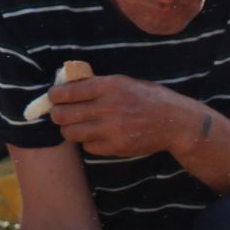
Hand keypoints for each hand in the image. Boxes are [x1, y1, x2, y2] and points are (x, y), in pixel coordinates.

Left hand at [49, 73, 206, 159]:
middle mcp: (108, 107)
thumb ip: (100, 85)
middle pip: (63, 115)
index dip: (55, 96)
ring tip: (76, 127)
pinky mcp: (116, 147)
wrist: (175, 122)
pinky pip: (88, 147)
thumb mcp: (126, 83)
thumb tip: (70, 86)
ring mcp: (111, 129)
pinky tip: (96, 137)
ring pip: (71, 133)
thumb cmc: (150, 99)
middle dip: (58, 115)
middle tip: (61, 115)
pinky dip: (88, 142)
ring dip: (70, 130)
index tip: (54, 97)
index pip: (67, 92)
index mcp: (109, 86)